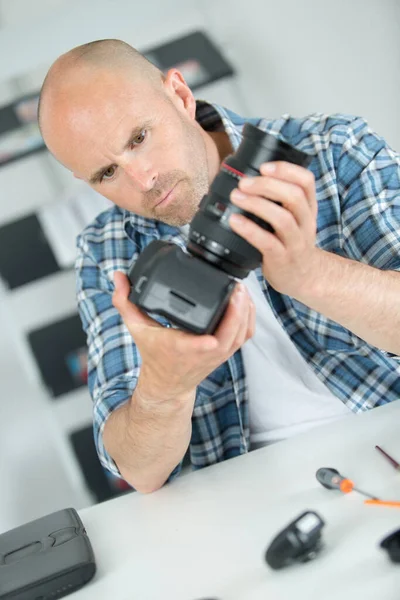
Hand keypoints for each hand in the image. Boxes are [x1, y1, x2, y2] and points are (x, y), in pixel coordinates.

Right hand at [112, 272, 254, 402]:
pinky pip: (244, 336)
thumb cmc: (154, 354)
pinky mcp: (227, 351)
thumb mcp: (136, 328)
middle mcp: (204, 353)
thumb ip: (126, 302)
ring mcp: (218, 354)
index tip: (214, 334)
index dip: (209, 341)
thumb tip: (118, 277)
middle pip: (229, 336)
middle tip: (236, 287)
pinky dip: (248, 319)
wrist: (167, 383)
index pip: (199, 346)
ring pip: (241, 335)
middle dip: (237, 311)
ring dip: (245, 312)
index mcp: (181, 348)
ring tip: (242, 289)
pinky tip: (246, 302)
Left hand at [229, 161, 322, 297]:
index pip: (306, 181)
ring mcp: (296, 242)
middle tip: (244, 182)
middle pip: (294, 196)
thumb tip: (247, 179)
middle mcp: (306, 222)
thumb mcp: (294, 218)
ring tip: (237, 197)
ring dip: (257, 204)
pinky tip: (235, 221)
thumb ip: (279, 199)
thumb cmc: (291, 242)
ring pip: (282, 218)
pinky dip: (250, 230)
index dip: (286, 170)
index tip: (264, 166)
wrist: (303, 277)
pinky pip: (267, 242)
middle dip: (267, 185)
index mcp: (308, 207)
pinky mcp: (283, 258)